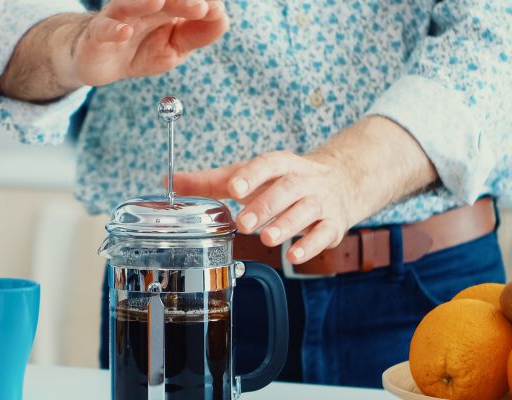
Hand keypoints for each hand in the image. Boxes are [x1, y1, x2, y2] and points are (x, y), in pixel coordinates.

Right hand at [72, 0, 228, 85]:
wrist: (102, 62)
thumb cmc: (143, 50)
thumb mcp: (177, 46)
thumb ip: (199, 34)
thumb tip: (221, 16)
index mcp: (166, 6)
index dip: (203, 4)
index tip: (216, 10)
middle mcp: (142, 6)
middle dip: (181, 1)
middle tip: (201, 6)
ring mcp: (118, 19)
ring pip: (128, 5)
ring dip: (143, 3)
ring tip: (158, 2)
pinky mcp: (98, 36)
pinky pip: (103, 30)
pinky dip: (113, 31)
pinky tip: (124, 33)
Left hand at [173, 151, 359, 264]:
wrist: (342, 181)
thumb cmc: (282, 180)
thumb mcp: (249, 175)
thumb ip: (211, 181)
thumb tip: (169, 181)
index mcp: (281, 165)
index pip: (267, 165)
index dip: (251, 175)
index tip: (234, 188)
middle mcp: (303, 180)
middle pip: (287, 189)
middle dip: (266, 205)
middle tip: (244, 223)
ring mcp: (321, 202)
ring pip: (307, 211)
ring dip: (287, 225)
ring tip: (266, 238)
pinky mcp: (333, 224)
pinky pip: (324, 234)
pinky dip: (310, 246)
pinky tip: (293, 256)